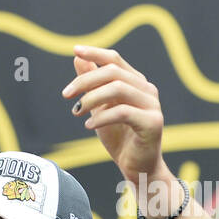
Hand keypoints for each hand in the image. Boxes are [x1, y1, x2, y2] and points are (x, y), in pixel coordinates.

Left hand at [62, 46, 165, 185]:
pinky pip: (123, 112)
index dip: (95, 53)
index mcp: (135, 83)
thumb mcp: (99, 108)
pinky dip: (102, 117)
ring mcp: (152, 105)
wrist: (137, 168)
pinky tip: (89, 125)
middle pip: (113, 72)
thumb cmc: (119, 138)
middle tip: (66, 94)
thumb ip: (92, 84)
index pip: (115, 60)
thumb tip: (78, 58)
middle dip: (85, 80)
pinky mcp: (153, 122)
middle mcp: (146, 90)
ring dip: (91, 99)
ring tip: (76, 112)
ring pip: (118, 89)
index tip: (75, 50)